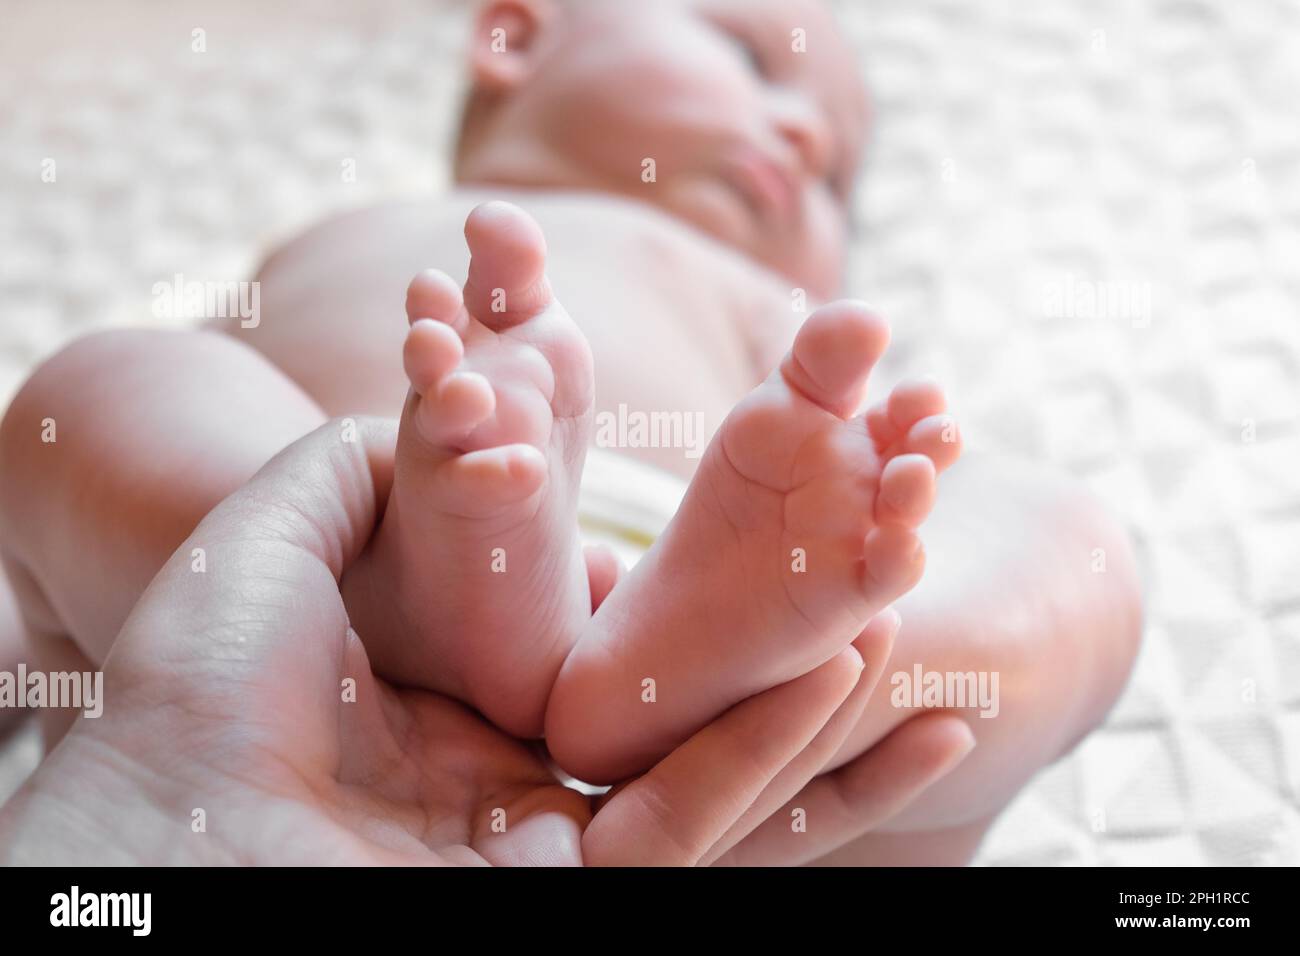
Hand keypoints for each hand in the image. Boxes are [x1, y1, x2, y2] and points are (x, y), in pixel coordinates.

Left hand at [0, 419, 923, 864]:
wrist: (159, 827)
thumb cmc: (198, 683)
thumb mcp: (280, 536)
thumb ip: (360, 468)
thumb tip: (428, 413)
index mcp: (460, 708)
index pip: (613, 640)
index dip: (698, 579)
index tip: (771, 508)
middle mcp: (519, 783)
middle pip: (693, 714)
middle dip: (802, 651)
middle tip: (896, 572)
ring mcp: (553, 848)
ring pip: (730, 780)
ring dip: (829, 700)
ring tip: (920, 634)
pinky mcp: (578, 893)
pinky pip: (710, 826)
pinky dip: (793, 756)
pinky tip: (870, 683)